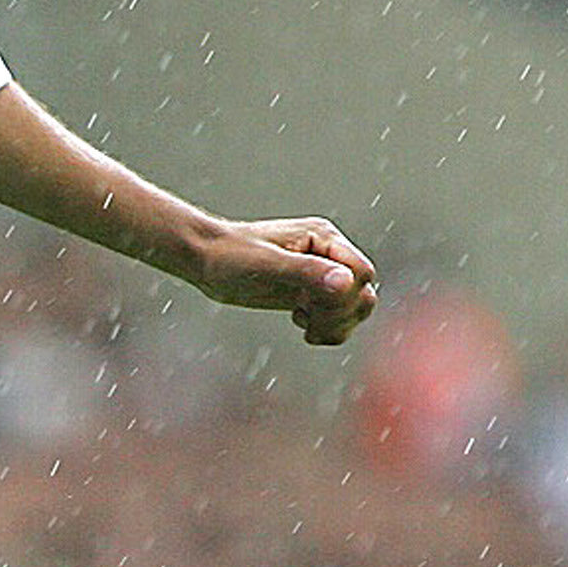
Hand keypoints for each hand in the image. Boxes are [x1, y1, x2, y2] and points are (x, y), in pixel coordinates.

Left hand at [187, 217, 378, 345]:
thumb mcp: (266, 266)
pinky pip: (337, 317)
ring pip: (354, 307)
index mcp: (323, 238)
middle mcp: (328, 254)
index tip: (310, 303)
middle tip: (305, 316)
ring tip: (304, 324)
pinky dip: (327, 328)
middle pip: (363, 293)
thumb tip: (346, 283)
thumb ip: (306, 272)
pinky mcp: (309, 292)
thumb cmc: (230, 256)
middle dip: (339, 313)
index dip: (346, 295)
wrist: (204, 260)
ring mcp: (320, 274)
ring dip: (335, 323)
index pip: (362, 272)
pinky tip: (301, 325)